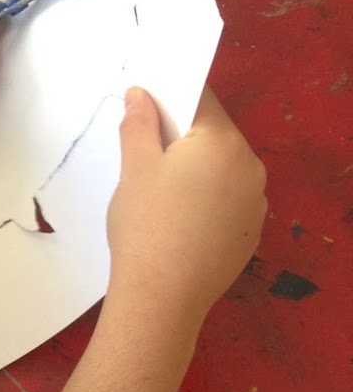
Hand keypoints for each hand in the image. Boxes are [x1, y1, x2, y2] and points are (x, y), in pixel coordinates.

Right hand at [106, 87, 265, 329]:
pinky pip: (228, 201)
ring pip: (222, 170)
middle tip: (144, 159)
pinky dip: (207, 201)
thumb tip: (140, 94)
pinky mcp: (250, 233)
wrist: (162, 297)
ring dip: (197, 170)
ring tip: (161, 196)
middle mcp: (250, 167)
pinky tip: (180, 223)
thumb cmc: (145, 224)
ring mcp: (256, 203)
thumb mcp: (135, 167)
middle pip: (214, 135)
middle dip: (183, 138)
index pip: (201, 100)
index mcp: (223, 142)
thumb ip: (138, 123)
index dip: (170, 99)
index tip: (144, 111)